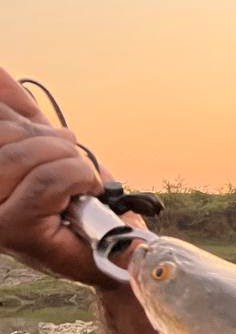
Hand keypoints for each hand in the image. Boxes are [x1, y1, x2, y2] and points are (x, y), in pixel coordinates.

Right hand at [0, 67, 122, 288]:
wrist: (114, 251)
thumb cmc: (82, 201)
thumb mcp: (47, 147)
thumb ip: (20, 116)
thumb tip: (0, 72)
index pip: (0, 122)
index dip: (21, 117)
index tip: (62, 138)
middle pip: (8, 136)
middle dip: (54, 143)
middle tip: (74, 160)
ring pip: (31, 156)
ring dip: (71, 161)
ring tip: (81, 179)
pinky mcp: (15, 232)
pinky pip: (50, 179)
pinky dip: (79, 176)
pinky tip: (87, 187)